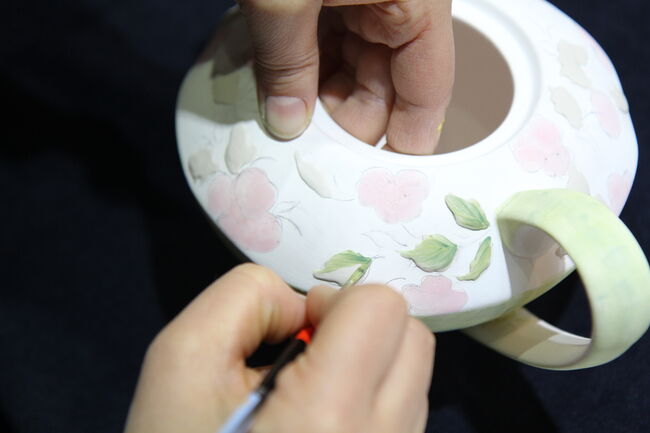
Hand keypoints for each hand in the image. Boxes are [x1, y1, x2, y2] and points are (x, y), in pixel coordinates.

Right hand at [124, 263, 434, 432]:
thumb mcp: (181, 359)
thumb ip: (245, 297)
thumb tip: (303, 305)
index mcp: (329, 418)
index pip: (383, 308)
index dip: (336, 302)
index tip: (297, 328)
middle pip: (412, 338)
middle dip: (361, 326)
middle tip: (306, 353)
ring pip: (413, 377)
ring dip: (369, 363)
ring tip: (311, 395)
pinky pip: (406, 414)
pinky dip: (373, 398)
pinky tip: (325, 423)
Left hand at [241, 0, 453, 153]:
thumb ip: (287, 62)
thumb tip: (285, 124)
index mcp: (418, 3)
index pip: (426, 92)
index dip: (402, 143)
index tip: (374, 183)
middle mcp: (402, 3)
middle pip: (385, 87)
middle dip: (342, 121)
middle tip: (302, 149)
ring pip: (353, 69)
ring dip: (316, 96)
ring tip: (278, 116)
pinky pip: (329, 42)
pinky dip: (303, 66)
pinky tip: (275, 85)